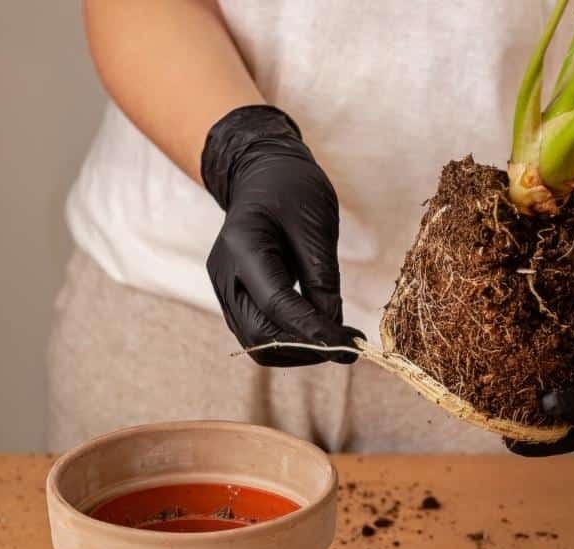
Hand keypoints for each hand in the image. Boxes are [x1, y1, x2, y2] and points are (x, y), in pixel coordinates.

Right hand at [202, 105, 362, 365]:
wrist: (262, 173)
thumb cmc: (292, 189)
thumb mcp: (317, 226)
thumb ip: (323, 279)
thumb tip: (334, 329)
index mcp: (243, 247)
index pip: (277, 305)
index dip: (314, 331)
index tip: (349, 346)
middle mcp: (224, 274)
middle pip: (259, 336)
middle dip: (305, 348)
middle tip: (346, 346)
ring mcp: (224, 288)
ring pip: (256, 342)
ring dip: (297, 349)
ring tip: (335, 340)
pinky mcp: (234, 296)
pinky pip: (258, 330)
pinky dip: (288, 338)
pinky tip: (318, 331)